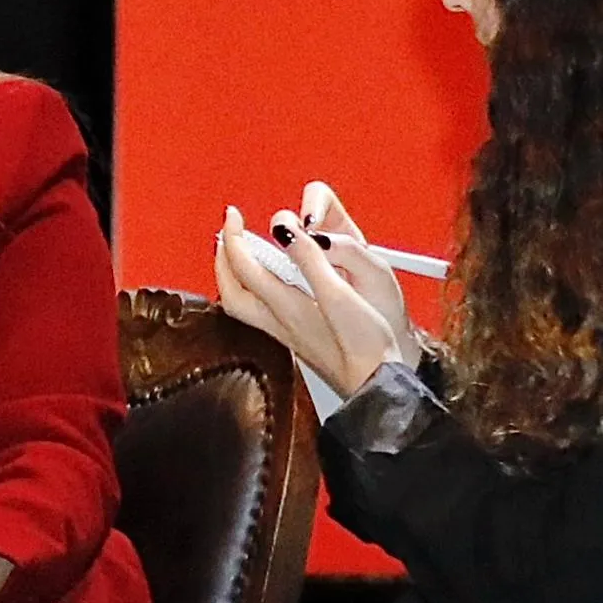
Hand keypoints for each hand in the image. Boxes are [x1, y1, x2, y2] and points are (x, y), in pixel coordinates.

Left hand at [216, 190, 410, 391]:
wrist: (377, 388)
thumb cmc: (367, 345)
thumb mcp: (340, 295)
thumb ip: (312, 261)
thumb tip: (285, 231)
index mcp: (286, 307)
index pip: (245, 267)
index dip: (236, 237)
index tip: (233, 215)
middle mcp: (279, 323)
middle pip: (232, 290)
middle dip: (224, 259)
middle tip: (228, 234)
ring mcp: (287, 335)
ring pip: (242, 304)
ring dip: (234, 276)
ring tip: (238, 256)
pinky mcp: (299, 343)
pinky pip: (259, 313)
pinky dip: (252, 293)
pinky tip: (265, 288)